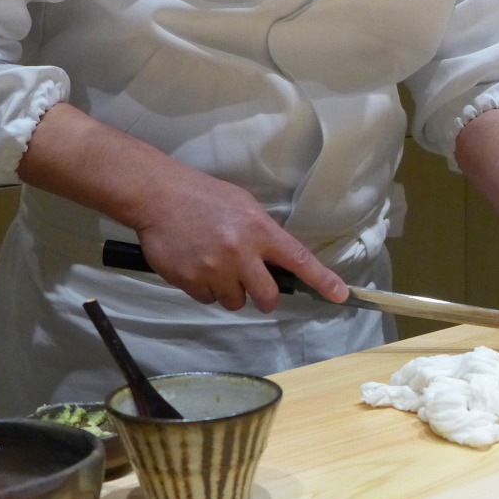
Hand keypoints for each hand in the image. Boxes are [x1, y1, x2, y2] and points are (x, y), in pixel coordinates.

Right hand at [16, 103, 348, 312]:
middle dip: (264, 297)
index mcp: (260, 231)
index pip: (299, 260)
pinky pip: (207, 299)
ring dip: (230, 291)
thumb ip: (263, 234)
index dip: (322, 280)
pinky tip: (196, 267)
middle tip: (255, 288)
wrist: (158, 196)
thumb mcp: (244, 206)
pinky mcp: (190, 280)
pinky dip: (205, 289)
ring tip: (215, 266)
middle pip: (267, 297)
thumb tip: (278, 261)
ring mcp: (215, 269)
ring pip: (235, 301)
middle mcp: (241, 253)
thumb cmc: (204, 197)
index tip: (340, 295)